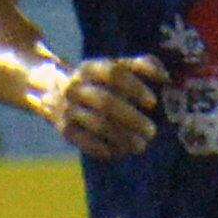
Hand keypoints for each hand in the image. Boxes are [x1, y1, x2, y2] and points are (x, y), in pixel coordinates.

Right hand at [32, 55, 161, 157]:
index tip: (153, 102)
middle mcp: (76, 87)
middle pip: (105, 102)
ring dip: (122, 137)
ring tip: (141, 145)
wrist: (52, 91)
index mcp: (91, 68)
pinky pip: (84, 141)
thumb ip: (144, 65)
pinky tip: (121, 151)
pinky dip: (104, 148)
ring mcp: (68, 108)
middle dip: (132, 119)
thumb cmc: (100, 80)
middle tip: (152, 132)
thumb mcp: (117, 66)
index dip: (134, 87)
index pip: (113, 73)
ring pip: (96, 124)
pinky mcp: (64, 129)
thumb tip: (165, 77)